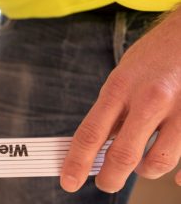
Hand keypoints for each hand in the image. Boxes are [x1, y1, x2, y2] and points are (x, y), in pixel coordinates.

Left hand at [61, 21, 180, 192]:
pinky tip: (175, 177)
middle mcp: (150, 99)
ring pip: (159, 161)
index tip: (69, 182)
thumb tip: (95, 146)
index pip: (90, 134)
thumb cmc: (155, 57)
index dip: (76, 163)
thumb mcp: (123, 77)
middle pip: (123, 155)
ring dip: (145, 171)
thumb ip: (113, 110)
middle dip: (110, 178)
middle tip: (105, 183)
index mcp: (121, 87)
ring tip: (142, 166)